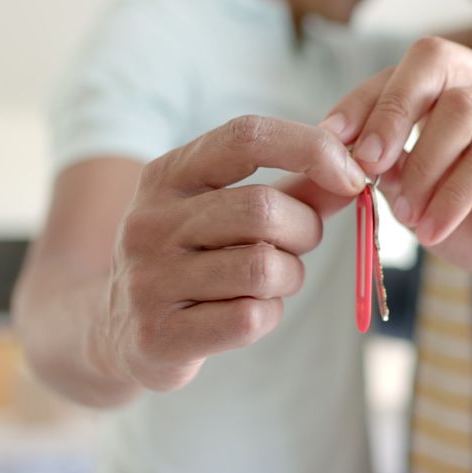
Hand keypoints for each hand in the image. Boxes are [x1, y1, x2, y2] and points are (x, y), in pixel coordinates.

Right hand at [99, 116, 365, 391]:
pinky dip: (269, 315)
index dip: (311, 148)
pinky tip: (248, 313)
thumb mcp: (226, 210)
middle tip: (297, 246)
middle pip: (264, 209)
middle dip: (304, 230)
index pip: (247, 136)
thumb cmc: (190, 259)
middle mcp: (149, 221)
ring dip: (289, 277)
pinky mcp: (156, 336)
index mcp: (167, 175)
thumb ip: (294, 190)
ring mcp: (147, 279)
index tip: (352, 175)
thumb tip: (356, 174)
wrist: (114, 332)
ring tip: (271, 281)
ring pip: (263, 267)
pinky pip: (250, 318)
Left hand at [320, 38, 471, 325]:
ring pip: (461, 111)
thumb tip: (349, 155)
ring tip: (406, 214)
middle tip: (367, 162)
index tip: (329, 140)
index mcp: (456, 84)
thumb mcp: (417, 196)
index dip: (362, 100)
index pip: (403, 70)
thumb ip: (388, 170)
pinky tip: (433, 229)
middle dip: (390, 110)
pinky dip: (453, 197)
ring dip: (422, 166)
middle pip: (435, 59)